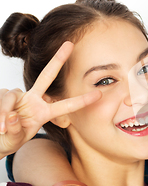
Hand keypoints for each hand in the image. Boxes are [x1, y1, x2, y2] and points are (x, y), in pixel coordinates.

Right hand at [0, 42, 100, 156]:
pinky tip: (0, 125)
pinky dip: (0, 114)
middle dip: (58, 59)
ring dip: (6, 112)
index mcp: (43, 112)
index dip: (82, 100)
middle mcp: (32, 100)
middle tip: (69, 45)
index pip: (65, 105)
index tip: (99, 94)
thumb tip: (13, 115)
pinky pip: (3, 100)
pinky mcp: (2, 95)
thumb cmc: (7, 140)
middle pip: (46, 75)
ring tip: (3, 128)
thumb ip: (16, 131)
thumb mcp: (15, 140)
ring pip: (12, 96)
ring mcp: (17, 96)